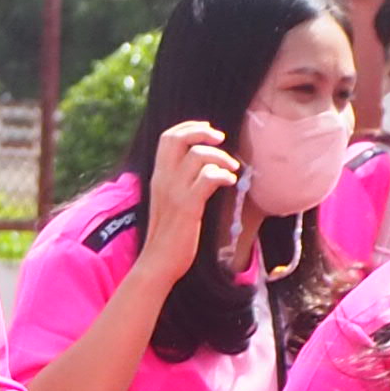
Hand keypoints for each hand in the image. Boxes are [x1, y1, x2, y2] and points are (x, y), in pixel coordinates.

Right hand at [136, 116, 239, 287]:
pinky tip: (230, 182)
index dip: (189, 127)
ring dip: (221, 157)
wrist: (158, 262)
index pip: (168, 137)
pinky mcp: (187, 206)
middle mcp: (163, 180)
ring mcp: (174, 192)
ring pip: (198, 155)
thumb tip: (201, 169)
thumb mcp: (168, 202)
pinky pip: (208, 178)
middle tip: (220, 140)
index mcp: (158, 177)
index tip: (208, 130)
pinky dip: (223, 175)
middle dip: (203, 133)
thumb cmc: (167, 236)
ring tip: (231, 169)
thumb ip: (178, 183)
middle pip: (178, 138)